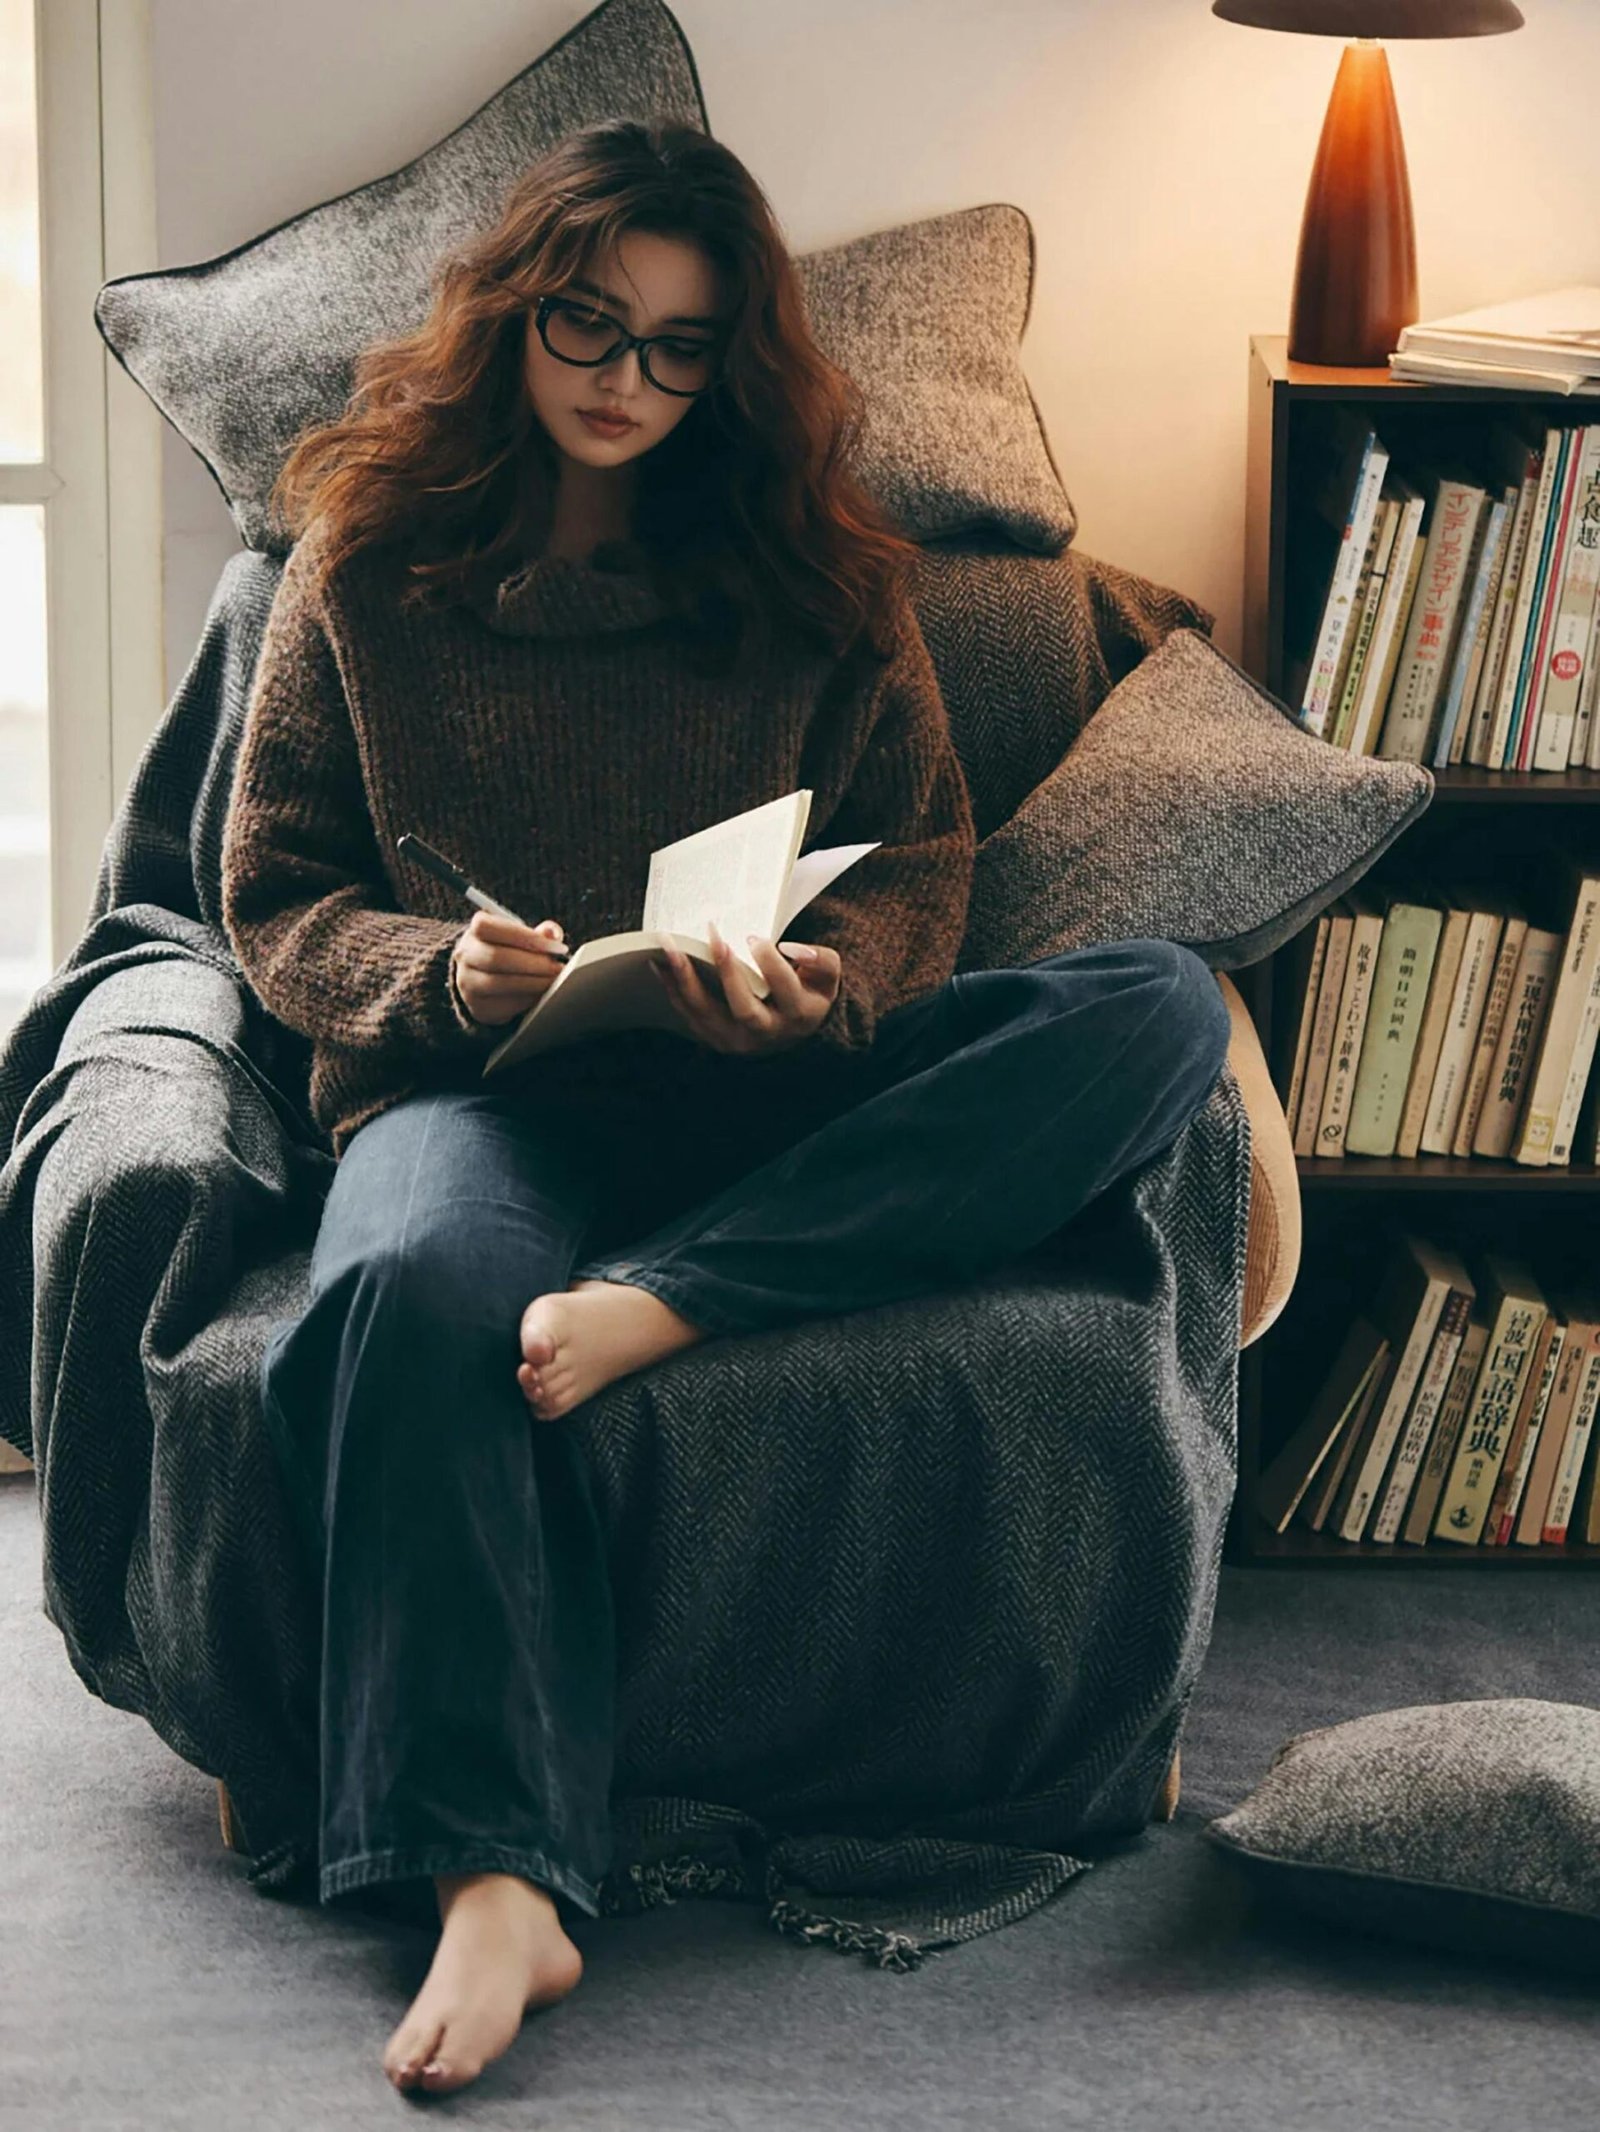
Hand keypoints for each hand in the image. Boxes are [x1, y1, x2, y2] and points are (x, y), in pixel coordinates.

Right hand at [450, 910, 566, 1025]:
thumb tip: (552, 933)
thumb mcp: (523, 937)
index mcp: (476, 931)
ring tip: (553, 981)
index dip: (527, 937)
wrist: (485, 978)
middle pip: (496, 958)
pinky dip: (528, 999)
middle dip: (533, 964)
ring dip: (533, 983)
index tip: (558, 948)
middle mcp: (465, 955)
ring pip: (499, 983)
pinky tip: (541, 993)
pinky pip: (504, 1005)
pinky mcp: (478, 1006)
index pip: (494, 928)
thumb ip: (540, 933)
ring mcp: (468, 983)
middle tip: (557, 968)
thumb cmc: (510, 951)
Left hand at [651, 917, 841, 1055]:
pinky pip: (690, 1015)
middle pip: (744, 1009)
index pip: (785, 989)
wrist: (791, 1029)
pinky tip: (660, 964)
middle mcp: (768, 1034)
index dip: (771, 963)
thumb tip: (791, 948)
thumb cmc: (807, 992)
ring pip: (708, 1014)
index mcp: (798, 1015)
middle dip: (727, 972)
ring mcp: (738, 1041)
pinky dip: (674, 989)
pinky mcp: (715, 1039)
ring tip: (669, 948)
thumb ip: (821, 960)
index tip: (755, 937)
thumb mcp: (826, 976)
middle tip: (712, 936)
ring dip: (685, 980)